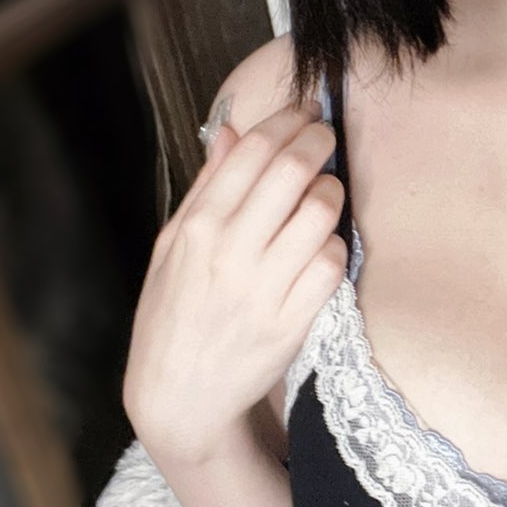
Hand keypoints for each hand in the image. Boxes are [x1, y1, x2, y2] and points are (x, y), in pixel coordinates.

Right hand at [122, 99, 346, 463]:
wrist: (180, 396)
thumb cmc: (174, 314)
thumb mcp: (171, 247)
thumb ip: (206, 188)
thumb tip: (230, 131)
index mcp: (196, 228)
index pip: (251, 151)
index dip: (286, 120)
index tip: (304, 110)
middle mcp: (229, 253)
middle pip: (292, 171)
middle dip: (318, 141)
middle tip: (326, 136)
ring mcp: (263, 289)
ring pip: (320, 213)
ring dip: (332, 191)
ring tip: (325, 191)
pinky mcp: (293, 322)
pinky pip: (331, 264)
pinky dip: (334, 244)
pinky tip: (323, 242)